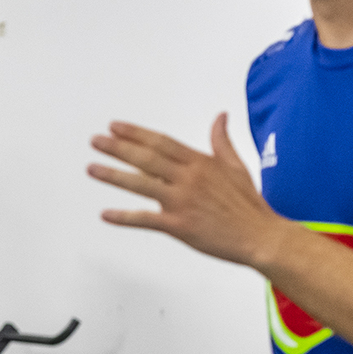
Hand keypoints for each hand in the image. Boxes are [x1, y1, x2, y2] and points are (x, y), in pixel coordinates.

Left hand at [87, 114, 283, 266]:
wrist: (260, 236)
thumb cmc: (248, 204)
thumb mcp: (236, 166)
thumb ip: (221, 141)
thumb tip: (221, 116)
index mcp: (200, 163)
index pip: (161, 142)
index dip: (136, 133)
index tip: (115, 127)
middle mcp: (188, 179)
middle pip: (146, 158)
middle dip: (118, 148)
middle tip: (95, 141)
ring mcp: (182, 202)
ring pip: (141, 184)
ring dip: (113, 175)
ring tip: (92, 168)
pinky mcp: (180, 226)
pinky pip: (146, 220)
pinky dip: (125, 217)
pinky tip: (106, 214)